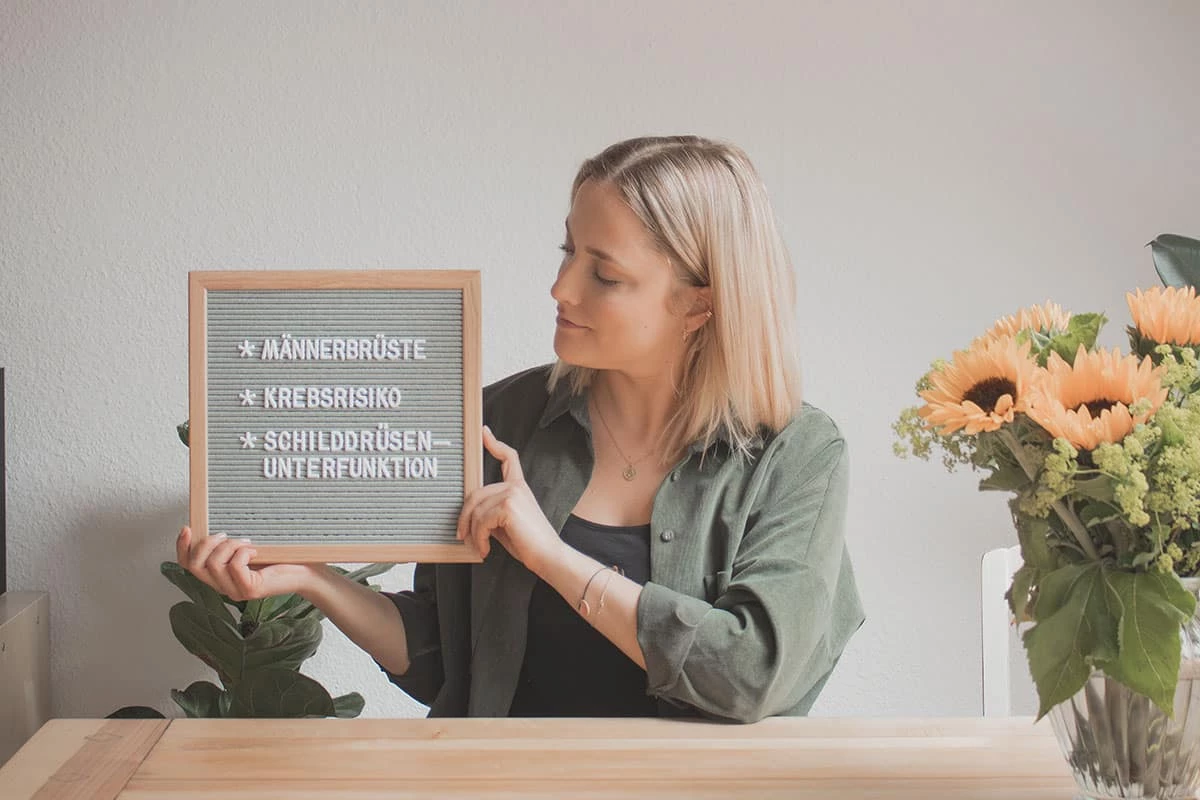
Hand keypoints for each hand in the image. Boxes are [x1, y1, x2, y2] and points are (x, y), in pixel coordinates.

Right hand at [175, 526, 321, 601]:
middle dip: (206, 544)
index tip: (188, 527)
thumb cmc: (279, 557)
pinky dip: (242, 553)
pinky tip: (256, 551)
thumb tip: (213, 526)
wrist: (306, 571)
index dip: (181, 547)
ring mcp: (235, 591)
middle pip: (194, 565)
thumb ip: (229, 543)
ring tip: (248, 543)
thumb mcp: (248, 547)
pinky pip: (234, 566)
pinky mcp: (249, 590)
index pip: (187, 565)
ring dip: (229, 546)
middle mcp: (222, 587)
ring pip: (214, 564)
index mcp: (219, 576)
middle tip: (227, 534)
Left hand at [457, 426, 564, 573]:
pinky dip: (479, 538)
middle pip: (476, 493)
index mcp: (519, 487)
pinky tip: (485, 549)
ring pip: (476, 509)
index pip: (509, 458)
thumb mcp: (507, 524)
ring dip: (473, 533)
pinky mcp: (508, 506)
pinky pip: (481, 520)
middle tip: (462, 535)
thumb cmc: (530, 544)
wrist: (549, 556)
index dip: (495, 443)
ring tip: (480, 547)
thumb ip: (492, 512)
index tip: (484, 432)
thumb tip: (470, 516)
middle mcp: (516, 486)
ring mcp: (512, 494)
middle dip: (464, 516)